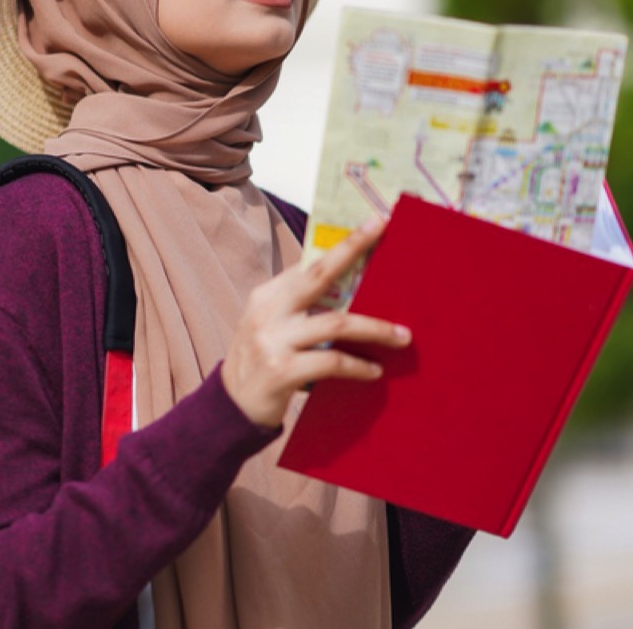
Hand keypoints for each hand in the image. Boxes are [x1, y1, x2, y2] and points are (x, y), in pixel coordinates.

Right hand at [220, 218, 411, 428]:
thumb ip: (299, 307)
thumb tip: (351, 290)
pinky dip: (357, 365)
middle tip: (385, 236)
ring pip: (337, 322)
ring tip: (402, 336)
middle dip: (353, 250)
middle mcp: (268, 312)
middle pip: (319, 274)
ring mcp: (273, 340)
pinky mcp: (282, 371)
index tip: (373, 224)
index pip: (309, 263)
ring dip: (375, 328)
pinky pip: (332, 361)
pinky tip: (373, 371)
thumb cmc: (261, 362)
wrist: (230, 407)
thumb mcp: (271, 326)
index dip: (343, 244)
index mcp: (267, 295)